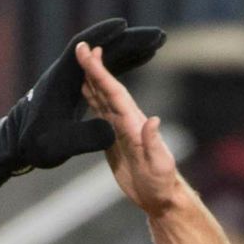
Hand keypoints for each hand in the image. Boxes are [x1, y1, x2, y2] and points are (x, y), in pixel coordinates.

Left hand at [0, 17, 165, 173]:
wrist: (16, 146)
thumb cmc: (33, 147)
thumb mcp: (56, 147)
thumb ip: (83, 139)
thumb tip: (111, 131)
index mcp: (61, 83)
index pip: (81, 51)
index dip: (102, 37)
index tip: (122, 27)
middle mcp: (66, 76)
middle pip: (98, 51)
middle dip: (123, 41)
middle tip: (151, 36)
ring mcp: (70, 82)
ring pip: (101, 60)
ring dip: (123, 51)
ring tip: (150, 47)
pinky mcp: (74, 90)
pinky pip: (100, 71)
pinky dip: (118, 64)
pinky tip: (130, 62)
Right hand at [76, 40, 186, 215]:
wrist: (159, 197)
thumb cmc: (161, 183)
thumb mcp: (159, 165)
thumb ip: (154, 143)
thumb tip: (152, 120)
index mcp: (134, 124)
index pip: (115, 94)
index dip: (101, 73)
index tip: (90, 54)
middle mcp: (126, 121)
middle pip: (107, 89)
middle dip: (94, 68)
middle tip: (82, 46)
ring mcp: (119, 129)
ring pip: (102, 98)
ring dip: (92, 79)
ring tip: (82, 60)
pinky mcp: (113, 139)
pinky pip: (99, 113)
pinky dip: (91, 98)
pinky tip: (85, 89)